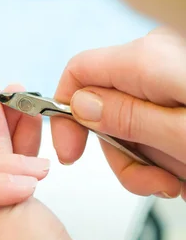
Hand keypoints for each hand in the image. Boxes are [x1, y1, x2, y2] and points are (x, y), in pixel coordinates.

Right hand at [51, 27, 185, 198]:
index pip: (78, 72)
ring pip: (131, 122)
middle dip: (124, 154)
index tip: (71, 154)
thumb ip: (129, 118)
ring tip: (181, 180)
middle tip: (158, 181)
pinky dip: (169, 151)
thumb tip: (79, 106)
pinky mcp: (180, 86)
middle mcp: (155, 58)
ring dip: (151, 161)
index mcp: (147, 59)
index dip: (65, 115)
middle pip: (106, 108)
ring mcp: (170, 72)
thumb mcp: (184, 133)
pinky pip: (155, 121)